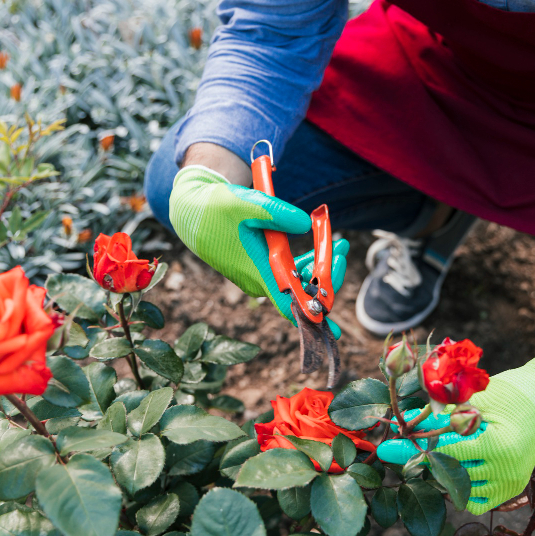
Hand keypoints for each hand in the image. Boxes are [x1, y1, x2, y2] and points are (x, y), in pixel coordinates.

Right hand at [168, 165, 348, 337]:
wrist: (192, 212)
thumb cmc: (216, 208)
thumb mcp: (246, 203)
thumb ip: (277, 213)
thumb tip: (306, 224)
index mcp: (257, 272)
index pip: (289, 304)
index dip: (312, 318)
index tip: (333, 331)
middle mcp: (259, 281)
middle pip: (301, 291)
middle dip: (327, 274)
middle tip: (342, 249)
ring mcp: (259, 277)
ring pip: (297, 282)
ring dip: (319, 267)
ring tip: (339, 243)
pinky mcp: (259, 270)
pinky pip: (289, 275)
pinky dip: (305, 264)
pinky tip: (320, 247)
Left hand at [376, 342, 534, 513]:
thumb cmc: (509, 392)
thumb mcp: (474, 400)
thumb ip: (443, 417)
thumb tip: (409, 425)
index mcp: (498, 446)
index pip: (446, 453)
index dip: (414, 450)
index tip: (387, 449)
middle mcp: (507, 470)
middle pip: (450, 474)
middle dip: (425, 461)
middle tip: (404, 451)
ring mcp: (511, 484)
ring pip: (461, 491)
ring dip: (444, 475)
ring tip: (437, 454)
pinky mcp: (513, 489)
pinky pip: (477, 502)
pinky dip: (462, 491)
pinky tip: (456, 469)